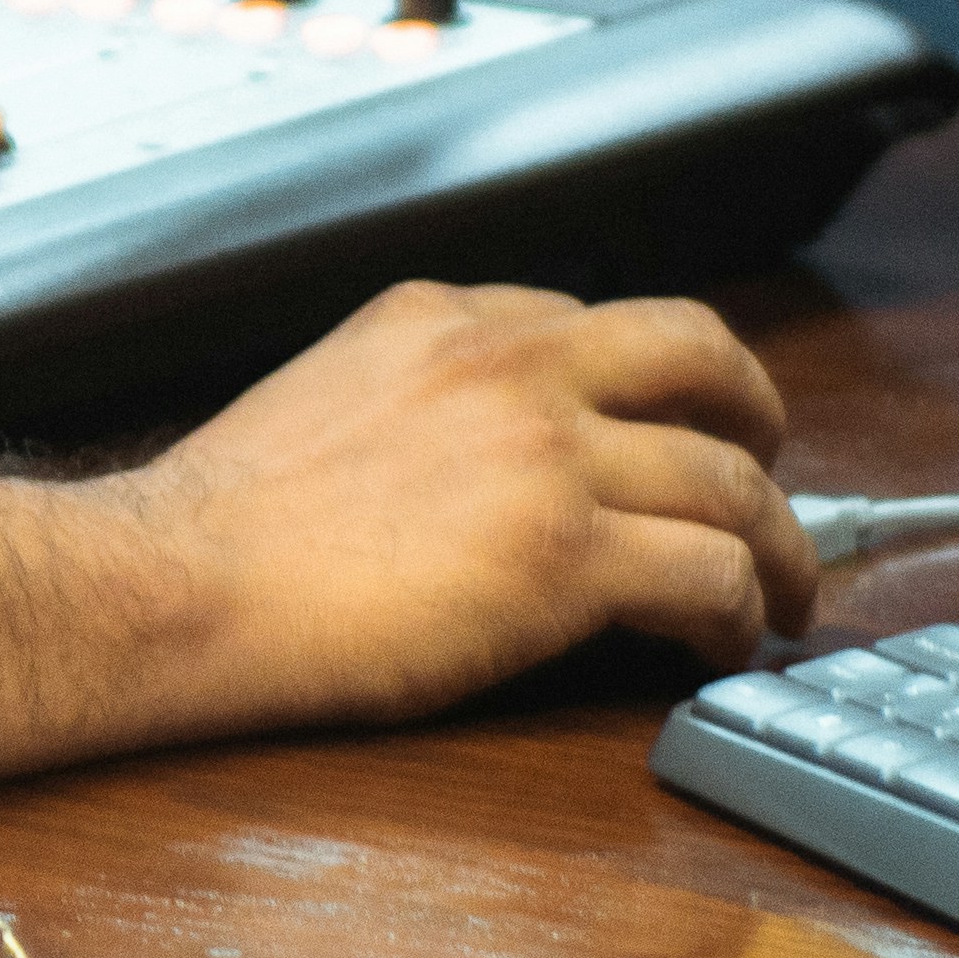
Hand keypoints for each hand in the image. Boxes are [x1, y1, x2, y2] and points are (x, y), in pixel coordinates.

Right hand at [129, 282, 810, 728]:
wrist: (179, 580)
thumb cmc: (222, 525)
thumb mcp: (326, 394)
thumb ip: (419, 397)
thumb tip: (477, 463)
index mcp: (444, 317)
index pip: (600, 323)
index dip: (657, 381)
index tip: (673, 425)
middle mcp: (511, 363)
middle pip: (702, 357)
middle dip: (760, 414)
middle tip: (770, 472)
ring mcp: (548, 453)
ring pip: (731, 479)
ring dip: (777, 543)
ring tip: (779, 591)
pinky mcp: (567, 555)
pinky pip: (710, 573)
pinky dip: (740, 610)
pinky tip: (724, 640)